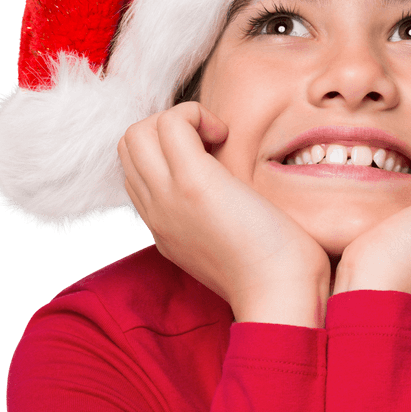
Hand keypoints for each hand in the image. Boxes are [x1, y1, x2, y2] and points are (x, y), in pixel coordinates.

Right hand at [118, 103, 330, 325]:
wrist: (281, 297)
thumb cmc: (277, 275)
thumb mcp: (231, 247)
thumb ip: (216, 221)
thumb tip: (231, 194)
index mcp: (165, 230)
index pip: (137, 174)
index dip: (168, 152)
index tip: (211, 157)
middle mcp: (158, 214)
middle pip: (128, 147)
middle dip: (167, 128)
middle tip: (212, 144)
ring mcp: (169, 198)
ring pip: (138, 132)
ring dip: (179, 119)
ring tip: (217, 139)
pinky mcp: (193, 183)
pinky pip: (171, 121)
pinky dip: (196, 114)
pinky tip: (225, 136)